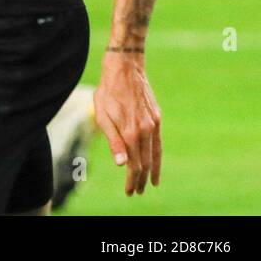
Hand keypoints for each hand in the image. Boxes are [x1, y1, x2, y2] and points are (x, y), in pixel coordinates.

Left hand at [94, 53, 161, 195]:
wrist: (125, 69)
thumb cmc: (108, 91)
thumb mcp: (102, 115)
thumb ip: (113, 140)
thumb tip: (121, 163)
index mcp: (131, 132)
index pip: (134, 165)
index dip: (131, 180)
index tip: (129, 191)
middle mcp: (145, 130)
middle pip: (145, 162)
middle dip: (140, 179)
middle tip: (137, 192)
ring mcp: (153, 124)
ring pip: (155, 153)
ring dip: (152, 170)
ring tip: (150, 183)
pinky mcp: (157, 117)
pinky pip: (158, 141)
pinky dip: (158, 155)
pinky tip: (155, 161)